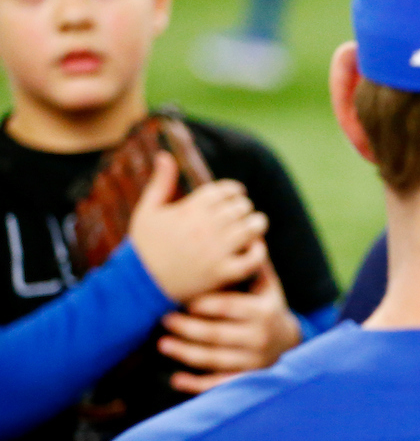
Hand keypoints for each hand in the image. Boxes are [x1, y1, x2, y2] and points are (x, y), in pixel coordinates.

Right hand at [129, 153, 268, 302]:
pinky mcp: (221, 273)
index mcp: (188, 210)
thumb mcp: (147, 211)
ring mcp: (215, 252)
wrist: (139, 286)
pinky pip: (252, 259)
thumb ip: (160, 182)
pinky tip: (255, 247)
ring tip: (255, 224)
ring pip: (251, 229)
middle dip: (244, 207)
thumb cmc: (144, 246)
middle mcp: (204, 229)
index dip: (233, 189)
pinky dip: (258, 251)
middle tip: (243, 211)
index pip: (223, 190)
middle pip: (240, 208)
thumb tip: (165, 154)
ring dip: (257, 224)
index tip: (236, 193)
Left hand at [158, 255, 301, 393]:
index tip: (182, 298)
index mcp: (264, 311)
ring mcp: (254, 361)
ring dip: (185, 352)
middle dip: (187, 327)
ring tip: (162, 343)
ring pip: (214, 359)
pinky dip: (196, 385)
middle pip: (217, 334)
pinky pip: (219, 384)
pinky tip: (176, 380)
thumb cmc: (269, 307)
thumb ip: (255, 264)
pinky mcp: (247, 379)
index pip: (229, 306)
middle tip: (164, 318)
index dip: (203, 304)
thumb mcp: (268, 286)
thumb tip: (248, 232)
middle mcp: (260, 338)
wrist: (290, 342)